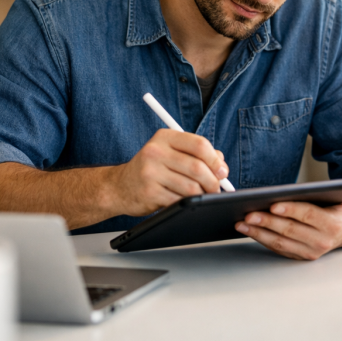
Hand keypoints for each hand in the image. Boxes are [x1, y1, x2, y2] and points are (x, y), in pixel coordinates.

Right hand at [109, 129, 228, 215]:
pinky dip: (188, 203)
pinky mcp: (149, 192)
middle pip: (197, 167)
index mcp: (164, 137)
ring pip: (191, 186)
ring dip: (203, 195)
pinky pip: (179, 200)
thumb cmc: (151, 169)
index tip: (222, 171)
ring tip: (202, 196)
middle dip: (213, 181)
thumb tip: (221, 165)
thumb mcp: (170, 153)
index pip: (199, 144)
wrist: (119, 186)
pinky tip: (186, 202)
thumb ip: (196, 154)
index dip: (215, 160)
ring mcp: (151, 172)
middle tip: (216, 189)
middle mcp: (156, 151)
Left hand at [234, 197, 341, 259]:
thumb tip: (318, 186)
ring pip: (281, 242)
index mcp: (332, 224)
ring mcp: (311, 251)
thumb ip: (333, 190)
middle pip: (290, 230)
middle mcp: (322, 240)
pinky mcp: (302, 256)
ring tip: (242, 224)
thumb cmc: (341, 209)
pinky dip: (263, 240)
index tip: (273, 205)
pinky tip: (250, 232)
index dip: (290, 210)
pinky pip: (279, 248)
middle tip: (249, 215)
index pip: (308, 215)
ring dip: (259, 233)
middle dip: (267, 222)